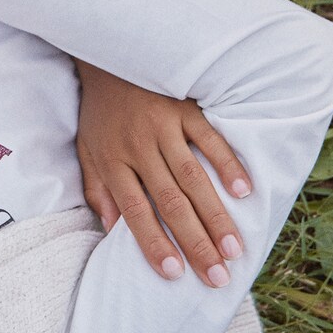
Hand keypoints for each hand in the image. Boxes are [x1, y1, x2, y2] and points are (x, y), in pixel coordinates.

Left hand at [74, 59, 251, 286]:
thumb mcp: (87, 151)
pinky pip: (210, 139)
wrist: (108, 56)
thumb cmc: (100, 113)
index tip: (175, 273)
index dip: (155, 243)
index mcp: (113, 161)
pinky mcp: (185, 108)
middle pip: (170, 202)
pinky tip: (245, 192)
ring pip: (193, 177)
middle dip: (195, 242)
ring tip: (234, 249)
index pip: (136, 211)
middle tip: (217, 277)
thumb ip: (98, 190)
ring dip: (216, 215)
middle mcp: (139, 146)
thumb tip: (111, 231)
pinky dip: (228, 164)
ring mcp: (164, 126)